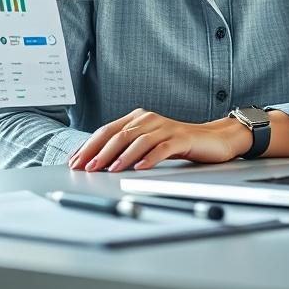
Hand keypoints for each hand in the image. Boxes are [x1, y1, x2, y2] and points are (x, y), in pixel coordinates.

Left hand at [68, 108, 252, 172]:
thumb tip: (97, 164)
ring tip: (107, 170)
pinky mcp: (180, 138)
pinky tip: (139, 168)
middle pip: (118, 134)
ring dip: (120, 156)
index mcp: (138, 118)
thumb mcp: (148, 143)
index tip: (75, 161)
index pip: (107, 131)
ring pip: (137, 140)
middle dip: (99, 152)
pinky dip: (148, 158)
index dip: (89, 146)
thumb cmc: (178, 143)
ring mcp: (165, 127)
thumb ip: (127, 149)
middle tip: (86, 168)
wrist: (213, 139)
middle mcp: (149, 119)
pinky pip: (161, 148)